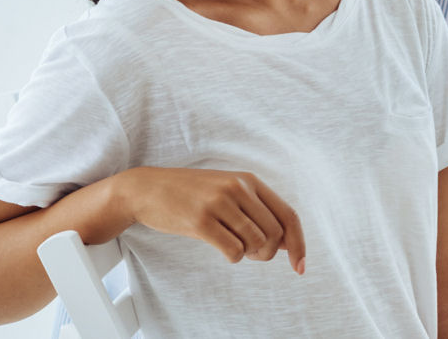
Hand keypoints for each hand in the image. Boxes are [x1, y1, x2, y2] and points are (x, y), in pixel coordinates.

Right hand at [116, 167, 305, 271]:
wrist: (148, 189)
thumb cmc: (193, 195)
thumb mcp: (229, 192)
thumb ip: (259, 211)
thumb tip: (290, 244)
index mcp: (250, 180)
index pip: (288, 215)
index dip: (299, 243)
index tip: (300, 267)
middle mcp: (238, 188)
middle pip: (275, 234)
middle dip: (268, 253)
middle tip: (252, 254)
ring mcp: (219, 203)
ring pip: (256, 243)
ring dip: (249, 255)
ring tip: (234, 247)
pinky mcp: (200, 221)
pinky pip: (233, 251)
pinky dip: (233, 258)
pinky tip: (223, 250)